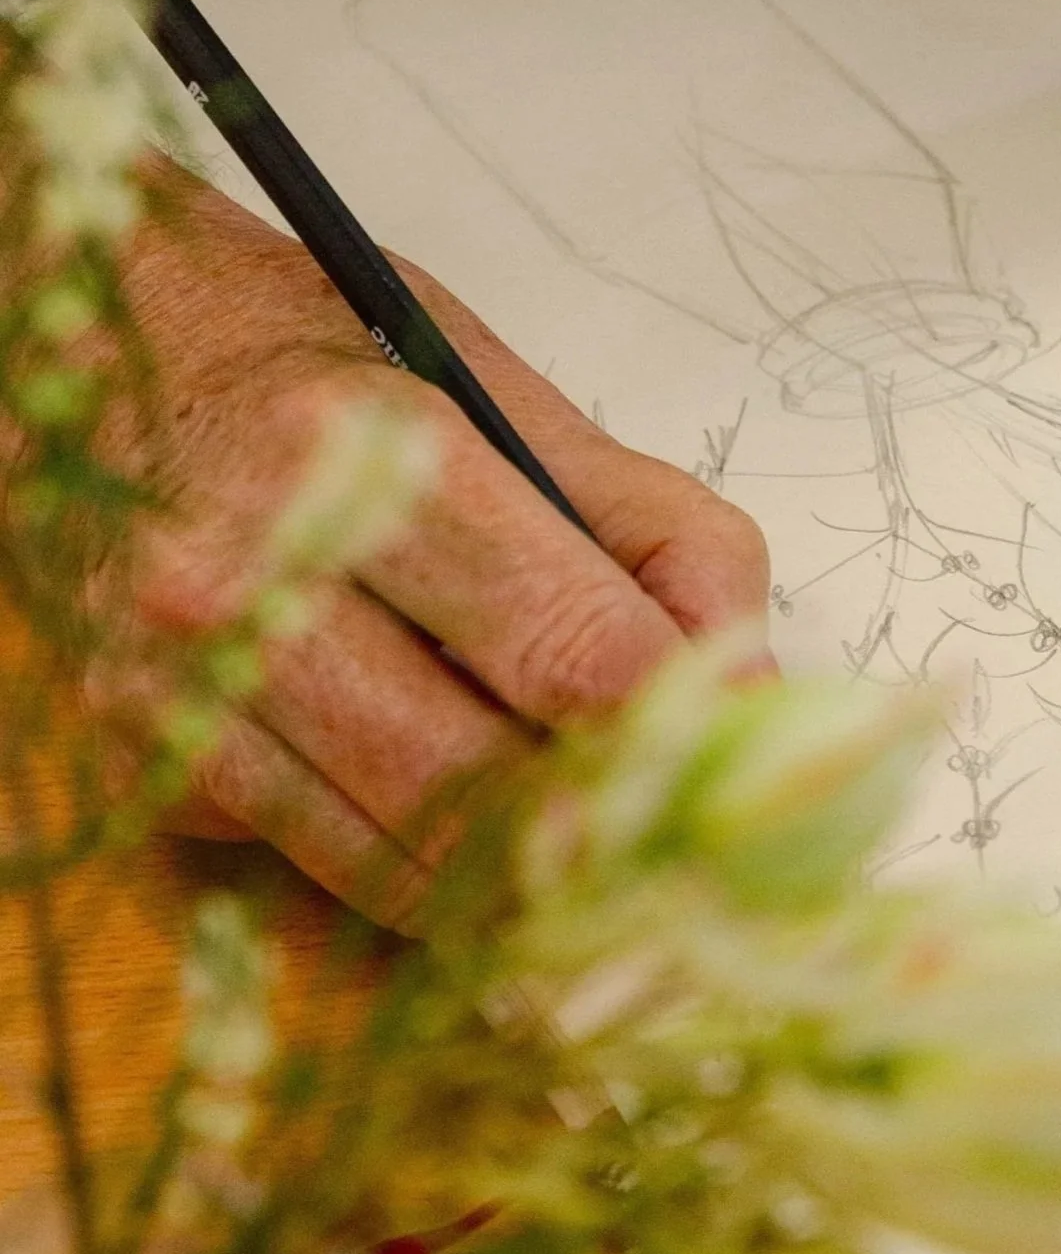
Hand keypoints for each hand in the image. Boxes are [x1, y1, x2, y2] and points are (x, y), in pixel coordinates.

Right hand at [100, 176, 768, 921]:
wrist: (108, 358)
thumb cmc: (332, 373)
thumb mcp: (512, 399)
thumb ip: (660, 539)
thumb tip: (759, 700)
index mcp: (372, 462)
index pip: (570, 652)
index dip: (682, 743)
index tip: (756, 793)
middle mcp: (255, 581)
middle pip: (486, 787)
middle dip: (611, 845)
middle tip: (701, 874)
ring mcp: (189, 688)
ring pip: (406, 868)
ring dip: (528, 895)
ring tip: (614, 888)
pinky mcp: (153, 765)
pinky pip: (326, 869)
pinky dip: (420, 881)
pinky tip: (473, 852)